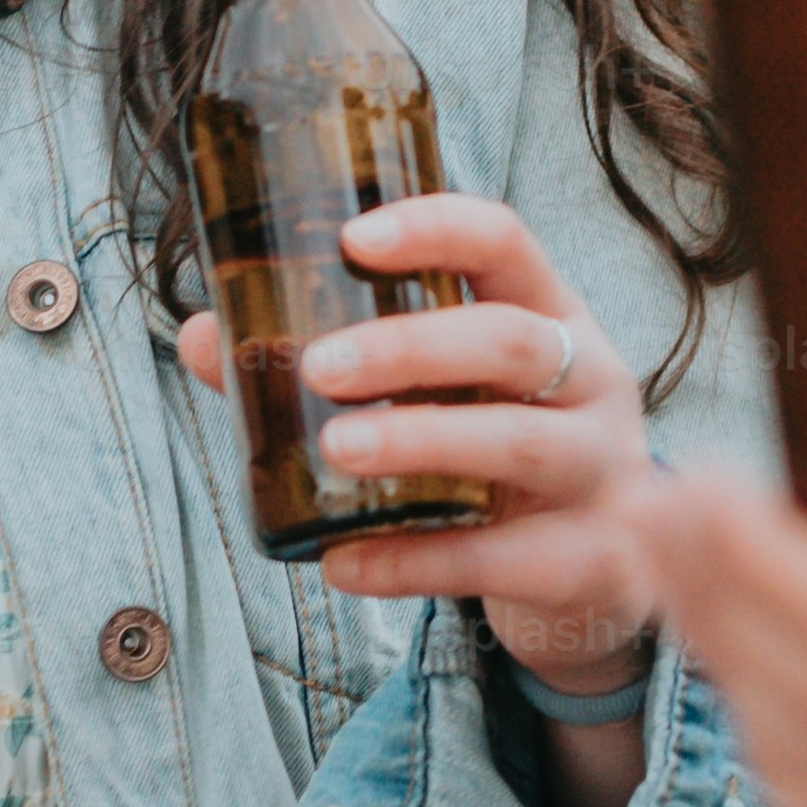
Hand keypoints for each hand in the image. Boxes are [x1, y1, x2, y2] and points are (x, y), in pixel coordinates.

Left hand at [179, 192, 655, 694]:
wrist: (595, 577)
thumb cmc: (499, 456)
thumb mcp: (443, 396)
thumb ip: (337, 364)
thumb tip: (205, 337)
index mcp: (553, 317)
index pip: (506, 244)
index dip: (435, 229)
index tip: (353, 239)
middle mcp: (591, 383)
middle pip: (511, 339)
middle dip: (411, 347)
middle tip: (319, 367)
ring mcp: (601, 473)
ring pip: (518, 442)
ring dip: (420, 440)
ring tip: (335, 450)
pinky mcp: (593, 561)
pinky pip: (503, 559)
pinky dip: (417, 562)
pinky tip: (344, 564)